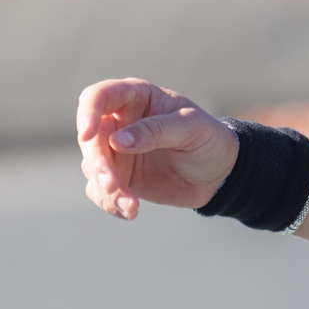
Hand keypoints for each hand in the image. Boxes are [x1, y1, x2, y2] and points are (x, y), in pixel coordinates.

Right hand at [76, 79, 238, 219]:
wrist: (221, 174)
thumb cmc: (209, 140)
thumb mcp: (192, 128)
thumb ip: (157, 131)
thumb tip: (116, 141)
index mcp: (136, 98)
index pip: (98, 96)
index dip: (87, 112)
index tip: (88, 134)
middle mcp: (119, 122)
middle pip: (90, 138)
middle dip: (98, 163)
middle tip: (112, 184)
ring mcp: (116, 151)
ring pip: (92, 167)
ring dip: (106, 187)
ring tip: (130, 204)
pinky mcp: (119, 177)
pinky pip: (100, 191)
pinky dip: (111, 203)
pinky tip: (131, 212)